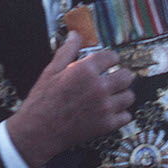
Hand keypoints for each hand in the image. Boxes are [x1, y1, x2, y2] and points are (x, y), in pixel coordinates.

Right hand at [4, 31, 134, 167]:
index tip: (107, 63)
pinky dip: (120, 115)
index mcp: (85, 71)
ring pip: (129, 96)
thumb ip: (67, 51)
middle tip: (112, 80)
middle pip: (127, 76)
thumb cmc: (42, 101)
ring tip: (111, 97)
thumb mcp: (51, 71)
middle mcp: (98, 87)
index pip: (112, 56)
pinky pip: (126, 116)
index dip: (109, 59)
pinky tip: (109, 112)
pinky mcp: (106, 124)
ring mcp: (104, 107)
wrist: (37, 131)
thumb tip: (74, 35)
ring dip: (122, 95)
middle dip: (120, 76)